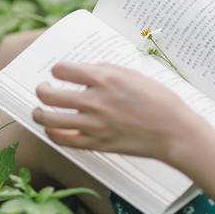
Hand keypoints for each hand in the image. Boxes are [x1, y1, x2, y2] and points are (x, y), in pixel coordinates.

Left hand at [32, 62, 211, 164]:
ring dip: (39, 113)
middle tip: (43, 89)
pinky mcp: (97, 144)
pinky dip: (53, 134)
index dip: (57, 70)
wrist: (175, 132)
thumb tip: (83, 71)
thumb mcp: (133, 74)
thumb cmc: (159, 100)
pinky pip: (64, 140)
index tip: (59, 72)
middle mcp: (96, 101)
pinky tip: (54, 130)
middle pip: (49, 94)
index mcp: (106, 79)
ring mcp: (95, 125)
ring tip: (40, 111)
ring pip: (50, 120)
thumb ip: (106, 70)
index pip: (63, 70)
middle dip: (42, 90)